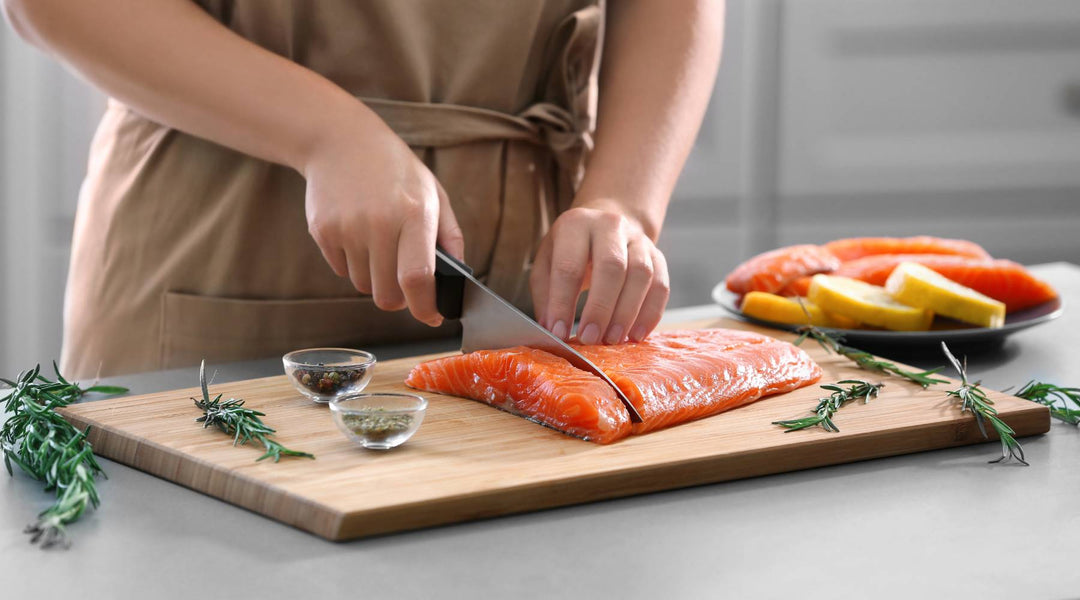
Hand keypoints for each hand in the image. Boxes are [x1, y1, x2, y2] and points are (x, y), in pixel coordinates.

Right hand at [302, 106, 464, 326]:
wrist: (340, 140)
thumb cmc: (395, 170)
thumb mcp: (433, 193)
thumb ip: (450, 237)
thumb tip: (458, 280)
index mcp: (414, 213)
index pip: (417, 277)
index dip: (424, 307)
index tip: (432, 316)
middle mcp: (378, 222)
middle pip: (387, 294)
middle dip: (400, 299)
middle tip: (405, 283)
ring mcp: (347, 227)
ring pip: (363, 286)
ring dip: (375, 278)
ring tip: (379, 245)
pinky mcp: (322, 230)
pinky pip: (341, 270)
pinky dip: (353, 263)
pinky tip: (357, 232)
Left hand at [530, 205, 669, 344]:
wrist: (603, 227)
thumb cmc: (570, 252)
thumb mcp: (546, 264)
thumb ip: (545, 296)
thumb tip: (551, 330)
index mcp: (575, 224)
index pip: (568, 267)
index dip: (562, 303)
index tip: (559, 333)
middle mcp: (610, 225)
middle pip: (612, 267)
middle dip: (600, 308)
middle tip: (590, 338)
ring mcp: (638, 239)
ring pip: (641, 275)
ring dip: (627, 313)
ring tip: (612, 339)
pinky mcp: (657, 256)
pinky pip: (661, 286)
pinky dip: (650, 314)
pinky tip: (636, 335)